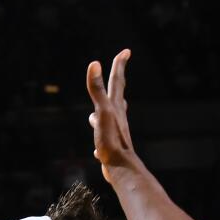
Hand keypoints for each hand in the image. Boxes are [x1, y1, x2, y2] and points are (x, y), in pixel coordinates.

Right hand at [86, 49, 137, 177]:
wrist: (121, 169)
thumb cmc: (111, 141)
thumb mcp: (102, 112)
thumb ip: (97, 90)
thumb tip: (94, 64)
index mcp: (115, 107)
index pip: (117, 81)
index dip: (119, 65)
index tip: (126, 51)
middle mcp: (117, 118)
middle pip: (116, 96)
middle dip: (116, 83)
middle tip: (118, 72)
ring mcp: (115, 132)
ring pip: (109, 118)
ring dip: (104, 111)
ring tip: (97, 113)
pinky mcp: (111, 148)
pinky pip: (104, 139)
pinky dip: (100, 138)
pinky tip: (97, 149)